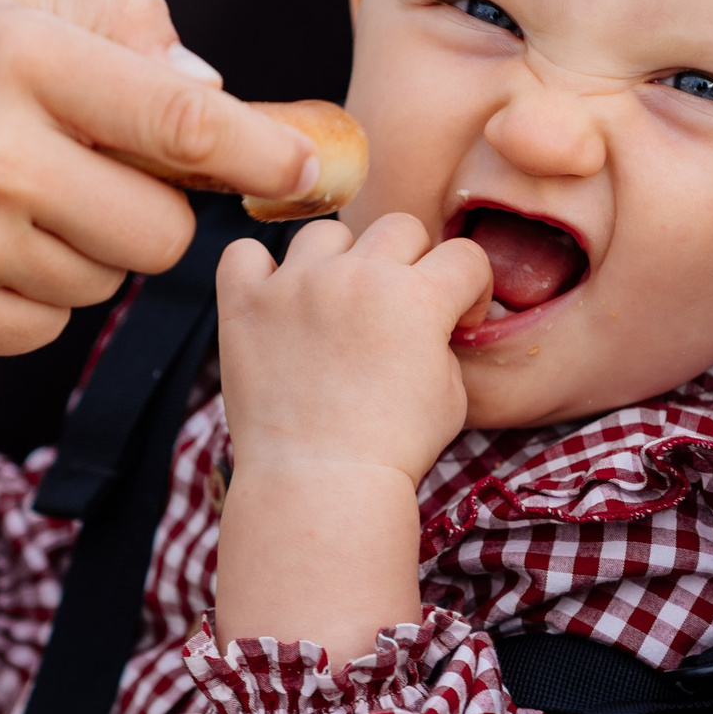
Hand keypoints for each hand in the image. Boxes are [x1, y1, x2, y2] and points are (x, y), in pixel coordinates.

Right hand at [0, 0, 321, 354]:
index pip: (179, 121)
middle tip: (99, 176)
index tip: (312, 172)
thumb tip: (221, 96)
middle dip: (154, 210)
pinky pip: (48, 326)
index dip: (260, 155)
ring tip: (21, 202)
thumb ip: (132, 33)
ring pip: (106, 283)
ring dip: (90, 251)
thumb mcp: (19, 11)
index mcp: (26, 62)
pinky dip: (37, 296)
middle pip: (160, 232)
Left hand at [210, 215, 491, 656]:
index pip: (464, 256)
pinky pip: (243, 254)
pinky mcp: (246, 304)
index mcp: (418, 297)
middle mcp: (357, 276)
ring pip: (325, 233)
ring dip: (337, 261)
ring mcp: (296, 285)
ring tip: (332, 306)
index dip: (469, 289)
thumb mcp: (450, 394)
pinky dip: (257, 272)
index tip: (455, 320)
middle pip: (400, 228)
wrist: (320, 485)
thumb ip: (441, 339)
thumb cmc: (394, 449)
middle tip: (395, 311)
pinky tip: (272, 303)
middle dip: (409, 265)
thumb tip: (429, 321)